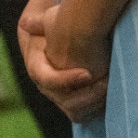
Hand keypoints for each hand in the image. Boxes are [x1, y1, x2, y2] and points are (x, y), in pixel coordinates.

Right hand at [22, 3, 107, 122]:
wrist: (55, 45)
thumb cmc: (53, 28)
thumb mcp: (47, 23)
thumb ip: (39, 23)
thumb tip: (25, 22)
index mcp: (37, 69)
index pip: (49, 80)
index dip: (67, 79)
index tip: (87, 73)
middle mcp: (47, 88)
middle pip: (66, 102)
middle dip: (88, 94)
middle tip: (107, 82)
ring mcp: (60, 98)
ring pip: (77, 112)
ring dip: (95, 102)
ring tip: (111, 87)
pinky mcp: (73, 104)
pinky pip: (85, 114)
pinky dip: (98, 107)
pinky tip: (111, 93)